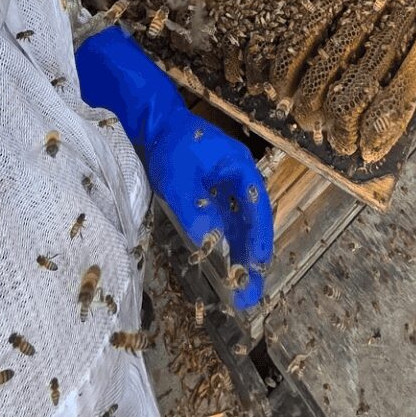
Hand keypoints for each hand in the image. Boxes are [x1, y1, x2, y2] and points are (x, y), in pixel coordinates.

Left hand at [144, 108, 272, 310]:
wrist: (156, 125)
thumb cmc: (171, 147)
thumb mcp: (179, 180)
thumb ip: (194, 211)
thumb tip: (209, 243)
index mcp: (240, 168)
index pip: (256, 207)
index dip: (260, 238)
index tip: (259, 265)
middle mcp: (240, 179)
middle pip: (252, 221)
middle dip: (253, 256)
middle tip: (252, 291)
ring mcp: (228, 187)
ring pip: (241, 226)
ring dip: (242, 254)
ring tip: (244, 289)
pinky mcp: (215, 194)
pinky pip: (227, 222)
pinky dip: (229, 243)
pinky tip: (229, 266)